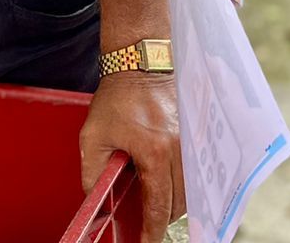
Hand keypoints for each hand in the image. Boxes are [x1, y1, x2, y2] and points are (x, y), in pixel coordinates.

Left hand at [80, 71, 183, 241]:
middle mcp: (178, 148)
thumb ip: (93, 174)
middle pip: (179, 202)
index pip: (158, 205)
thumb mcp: (93, 137)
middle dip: (162, 217)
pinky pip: (195, 169)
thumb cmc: (116, 97)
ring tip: (155, 201)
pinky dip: (184, 183)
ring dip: (175, 201)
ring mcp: (191, 140)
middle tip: (145, 222)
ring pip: (190, 187)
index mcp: (153, 151)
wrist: (141, 62)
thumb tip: (97, 203)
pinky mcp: (195, 133)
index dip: (152, 230)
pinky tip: (170, 183)